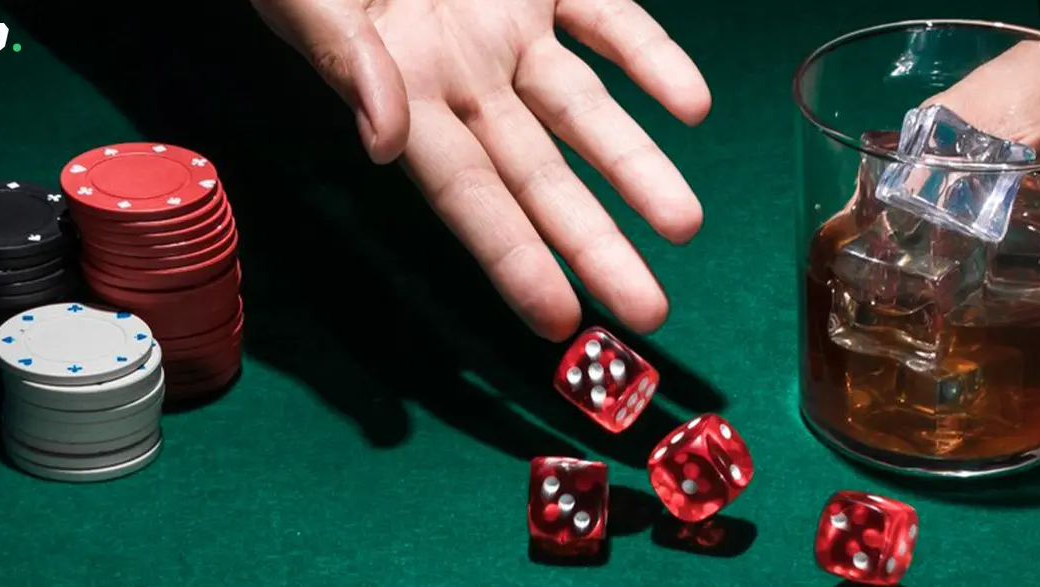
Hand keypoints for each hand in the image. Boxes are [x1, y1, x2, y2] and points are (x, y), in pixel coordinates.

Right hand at [251, 0, 711, 340]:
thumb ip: (346, 57)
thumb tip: (386, 141)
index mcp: (399, 93)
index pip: (467, 195)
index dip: (513, 258)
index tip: (558, 320)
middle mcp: (462, 76)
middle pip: (538, 176)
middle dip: (593, 245)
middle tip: (648, 311)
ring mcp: (506, 27)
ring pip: (584, 110)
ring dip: (635, 166)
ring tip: (685, 227)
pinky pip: (607, 20)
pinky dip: (651, 57)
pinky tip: (692, 106)